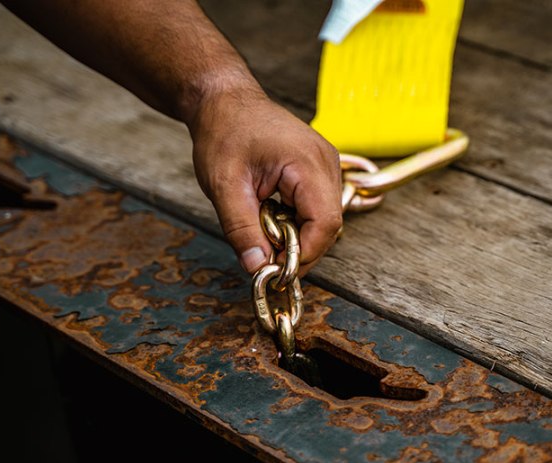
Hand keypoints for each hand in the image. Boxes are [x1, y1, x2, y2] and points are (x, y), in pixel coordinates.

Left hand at [188, 83, 342, 277]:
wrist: (224, 101)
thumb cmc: (224, 132)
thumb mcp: (224, 185)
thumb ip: (241, 229)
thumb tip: (256, 267)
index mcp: (308, 162)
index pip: (325, 223)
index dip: (304, 253)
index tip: (275, 271)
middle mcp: (326, 163)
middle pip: (328, 225)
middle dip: (299, 248)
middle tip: (265, 258)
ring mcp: (326, 166)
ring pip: (324, 220)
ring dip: (296, 235)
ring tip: (263, 229)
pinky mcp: (319, 172)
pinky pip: (317, 209)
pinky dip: (296, 222)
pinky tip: (271, 216)